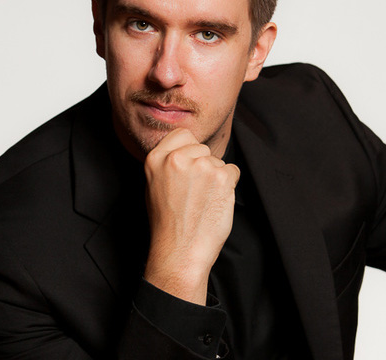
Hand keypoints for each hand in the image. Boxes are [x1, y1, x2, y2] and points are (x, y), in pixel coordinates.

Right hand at [143, 128, 239, 304]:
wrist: (180, 251)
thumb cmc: (167, 223)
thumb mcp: (153, 185)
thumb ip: (167, 162)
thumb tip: (185, 149)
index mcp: (156, 158)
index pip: (183, 134)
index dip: (190, 149)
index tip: (190, 166)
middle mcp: (177, 158)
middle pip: (203, 148)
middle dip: (204, 165)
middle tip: (195, 191)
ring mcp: (200, 166)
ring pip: (218, 161)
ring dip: (216, 178)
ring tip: (203, 200)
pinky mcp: (221, 177)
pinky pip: (233, 171)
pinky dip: (229, 186)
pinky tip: (215, 202)